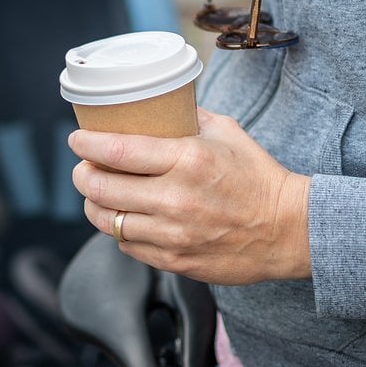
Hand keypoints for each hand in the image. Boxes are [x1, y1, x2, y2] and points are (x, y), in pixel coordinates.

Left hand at [68, 108, 311, 284]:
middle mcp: (175, 198)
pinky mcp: (175, 260)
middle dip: (81, 175)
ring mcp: (173, 234)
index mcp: (187, 160)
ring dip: (94, 205)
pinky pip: (127, 246)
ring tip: (96, 194)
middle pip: (100, 188)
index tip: (77, 139)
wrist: (288, 230)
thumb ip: (187, 117)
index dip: (86, 144)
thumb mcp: (226, 132)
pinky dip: (120, 230)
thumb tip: (156, 105)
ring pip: (107, 221)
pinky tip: (125, 218)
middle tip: (82, 168)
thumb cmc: (258, 177)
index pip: (117, 150)